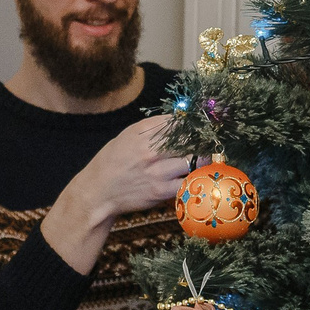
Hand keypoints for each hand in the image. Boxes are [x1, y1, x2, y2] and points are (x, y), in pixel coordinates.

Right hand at [47, 115, 192, 273]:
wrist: (98, 192)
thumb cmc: (113, 162)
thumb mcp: (128, 136)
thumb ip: (153, 127)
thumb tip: (180, 117)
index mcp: (142, 133)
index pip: (178, 121)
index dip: (194, 122)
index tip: (204, 124)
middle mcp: (150, 151)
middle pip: (190, 139)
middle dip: (203, 139)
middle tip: (210, 141)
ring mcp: (157, 172)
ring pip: (194, 160)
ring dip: (203, 159)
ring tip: (206, 158)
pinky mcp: (161, 191)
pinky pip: (188, 182)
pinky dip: (195, 178)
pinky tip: (197, 176)